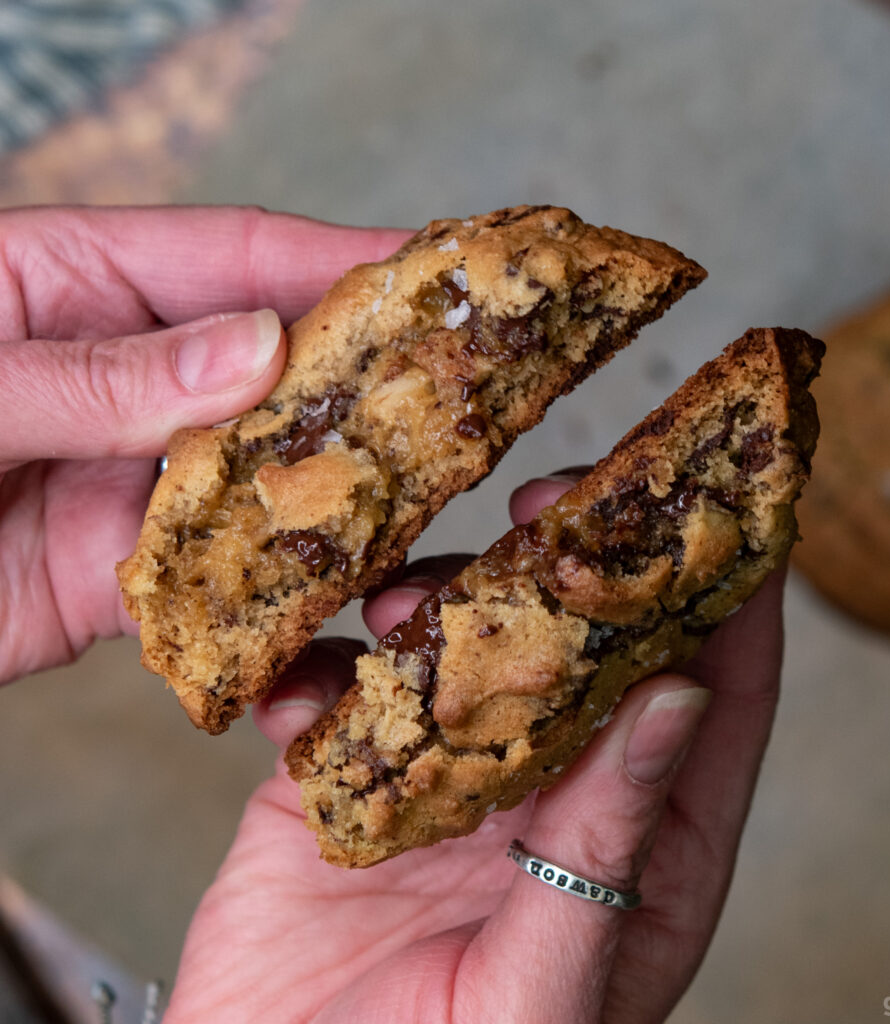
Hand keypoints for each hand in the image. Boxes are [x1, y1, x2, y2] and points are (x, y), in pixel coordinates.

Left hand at [0, 206, 409, 683]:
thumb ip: (97, 372)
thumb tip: (255, 350)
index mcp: (82, 288)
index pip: (240, 259)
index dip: (343, 262)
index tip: (436, 276)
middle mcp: (129, 380)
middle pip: (275, 373)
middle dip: (367, 384)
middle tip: (463, 397)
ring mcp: (135, 480)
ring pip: (266, 480)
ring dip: (338, 494)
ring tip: (427, 500)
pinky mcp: (128, 578)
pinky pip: (225, 579)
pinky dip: (281, 589)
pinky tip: (338, 591)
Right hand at [166, 474, 784, 1023]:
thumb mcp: (542, 987)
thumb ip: (612, 846)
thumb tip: (683, 695)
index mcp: (638, 846)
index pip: (714, 698)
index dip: (728, 596)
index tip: (714, 501)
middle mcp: (550, 793)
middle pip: (586, 644)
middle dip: (568, 564)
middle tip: (539, 502)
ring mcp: (446, 780)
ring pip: (462, 647)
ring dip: (432, 606)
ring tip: (394, 609)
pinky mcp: (346, 783)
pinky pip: (339, 694)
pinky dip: (317, 674)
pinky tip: (299, 693)